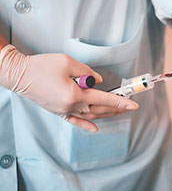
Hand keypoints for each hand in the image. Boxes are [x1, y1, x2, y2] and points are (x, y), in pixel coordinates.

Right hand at [0, 45, 138, 131]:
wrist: (18, 74)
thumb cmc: (41, 66)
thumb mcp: (68, 63)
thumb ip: (87, 72)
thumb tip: (99, 81)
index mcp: (75, 95)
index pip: (104, 99)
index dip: (120, 102)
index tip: (133, 104)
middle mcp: (71, 107)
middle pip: (99, 109)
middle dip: (116, 108)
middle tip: (128, 105)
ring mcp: (64, 111)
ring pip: (90, 116)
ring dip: (106, 114)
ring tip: (118, 112)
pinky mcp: (58, 112)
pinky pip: (75, 121)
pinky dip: (86, 125)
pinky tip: (94, 128)